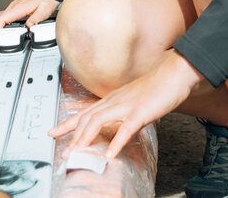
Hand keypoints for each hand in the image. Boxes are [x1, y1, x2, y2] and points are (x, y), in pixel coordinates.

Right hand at [0, 0, 58, 32]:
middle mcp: (14, 6)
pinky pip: (6, 16)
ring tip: (3, 38)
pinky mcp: (16, 7)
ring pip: (1, 17)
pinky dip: (3, 24)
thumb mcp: (44, 11)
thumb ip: (35, 20)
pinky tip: (8, 30)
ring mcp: (14, 6)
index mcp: (19, 8)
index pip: (1, 19)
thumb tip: (28, 28)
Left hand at [51, 49, 203, 158]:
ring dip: (86, 138)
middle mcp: (114, 101)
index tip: (54, 132)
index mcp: (112, 99)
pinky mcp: (140, 111)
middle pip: (86, 118)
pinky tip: (110, 154)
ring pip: (98, 121)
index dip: (68, 124)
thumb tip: (119, 132)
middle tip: (63, 152)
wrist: (174, 73)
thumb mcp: (134, 103)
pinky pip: (125, 128)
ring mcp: (126, 105)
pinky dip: (116, 142)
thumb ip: (124, 116)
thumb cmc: (157, 88)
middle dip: (72, 136)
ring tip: (78, 153)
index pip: (85, 113)